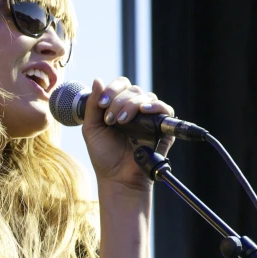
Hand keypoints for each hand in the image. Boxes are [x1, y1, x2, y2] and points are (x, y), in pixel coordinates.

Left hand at [82, 77, 175, 191]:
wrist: (117, 178)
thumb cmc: (104, 155)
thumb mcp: (91, 128)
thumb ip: (92, 105)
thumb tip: (97, 79)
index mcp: (118, 107)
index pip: (120, 86)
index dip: (111, 90)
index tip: (101, 104)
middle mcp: (134, 110)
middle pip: (132, 89)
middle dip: (118, 101)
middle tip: (110, 119)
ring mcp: (148, 118)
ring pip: (145, 96)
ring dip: (131, 105)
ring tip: (121, 122)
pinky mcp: (161, 128)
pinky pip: (165, 109)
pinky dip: (155, 106)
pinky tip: (144, 111)